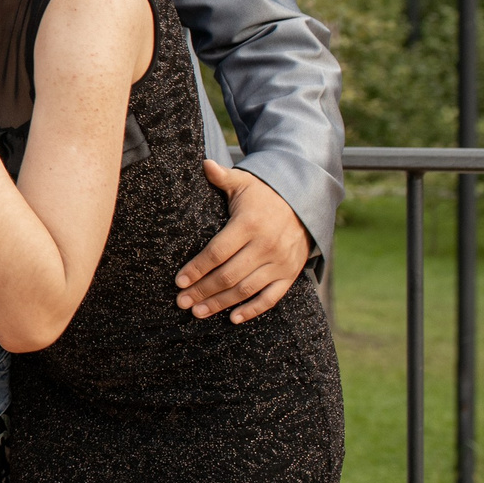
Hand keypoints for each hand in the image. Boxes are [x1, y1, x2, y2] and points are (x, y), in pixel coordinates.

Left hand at [175, 161, 310, 321]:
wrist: (304, 204)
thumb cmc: (264, 194)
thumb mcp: (244, 182)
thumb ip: (222, 177)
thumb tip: (204, 164)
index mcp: (249, 224)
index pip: (217, 252)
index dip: (197, 268)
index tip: (179, 281)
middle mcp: (265, 246)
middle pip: (228, 275)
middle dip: (203, 290)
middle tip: (182, 302)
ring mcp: (279, 262)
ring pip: (246, 289)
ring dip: (220, 303)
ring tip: (198, 312)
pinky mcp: (289, 274)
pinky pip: (271, 298)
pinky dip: (253, 310)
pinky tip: (233, 318)